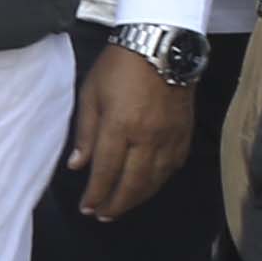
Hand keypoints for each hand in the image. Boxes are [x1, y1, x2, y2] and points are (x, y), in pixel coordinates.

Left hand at [67, 42, 192, 222]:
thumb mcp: (91, 94)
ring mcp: (169, 137)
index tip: (87, 208)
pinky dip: (159, 182)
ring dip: (137, 198)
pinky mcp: (184, 133)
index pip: (106, 171)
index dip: (96, 194)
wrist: (161, 45)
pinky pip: (173, 167)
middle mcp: (147, 136)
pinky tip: (148, 186)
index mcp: (120, 125)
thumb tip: (77, 166)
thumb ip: (85, 133)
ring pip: (155, 180)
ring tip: (121, 207)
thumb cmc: (119, 66)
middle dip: (116, 204)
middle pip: (132, 183)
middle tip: (103, 215)